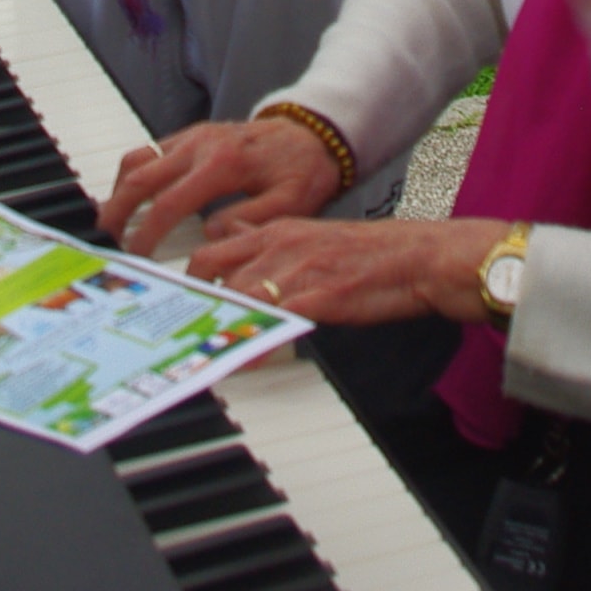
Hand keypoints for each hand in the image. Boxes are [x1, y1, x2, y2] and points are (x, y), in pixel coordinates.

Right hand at [102, 114, 346, 253]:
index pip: (168, 203)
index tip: (135, 257)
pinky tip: (130, 197)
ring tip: (110, 221)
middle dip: (115, 210)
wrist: (313, 132)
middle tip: (103, 240)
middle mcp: (200, 145)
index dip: (145, 234)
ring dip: (118, 189)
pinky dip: (132, 174)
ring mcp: (193, 136)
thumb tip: (209, 234)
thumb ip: (250, 218)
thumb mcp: (291, 203)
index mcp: (222, 164)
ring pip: (138, 157)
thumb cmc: (303, 169)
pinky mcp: (192, 135)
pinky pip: (150, 150)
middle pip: (139, 176)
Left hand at [189, 215, 507, 326]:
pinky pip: (273, 321)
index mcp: (278, 229)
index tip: (171, 297)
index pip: (214, 245)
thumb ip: (270, 240)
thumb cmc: (372, 255)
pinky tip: (242, 361)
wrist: (420, 259)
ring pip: (235, 294)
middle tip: (176, 328)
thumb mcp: (313, 236)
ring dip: (214, 324)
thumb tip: (233, 242)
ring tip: (196, 349)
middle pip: (210, 267)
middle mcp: (279, 244)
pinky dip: (253, 344)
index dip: (188, 275)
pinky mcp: (318, 297)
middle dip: (189, 299)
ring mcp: (297, 270)